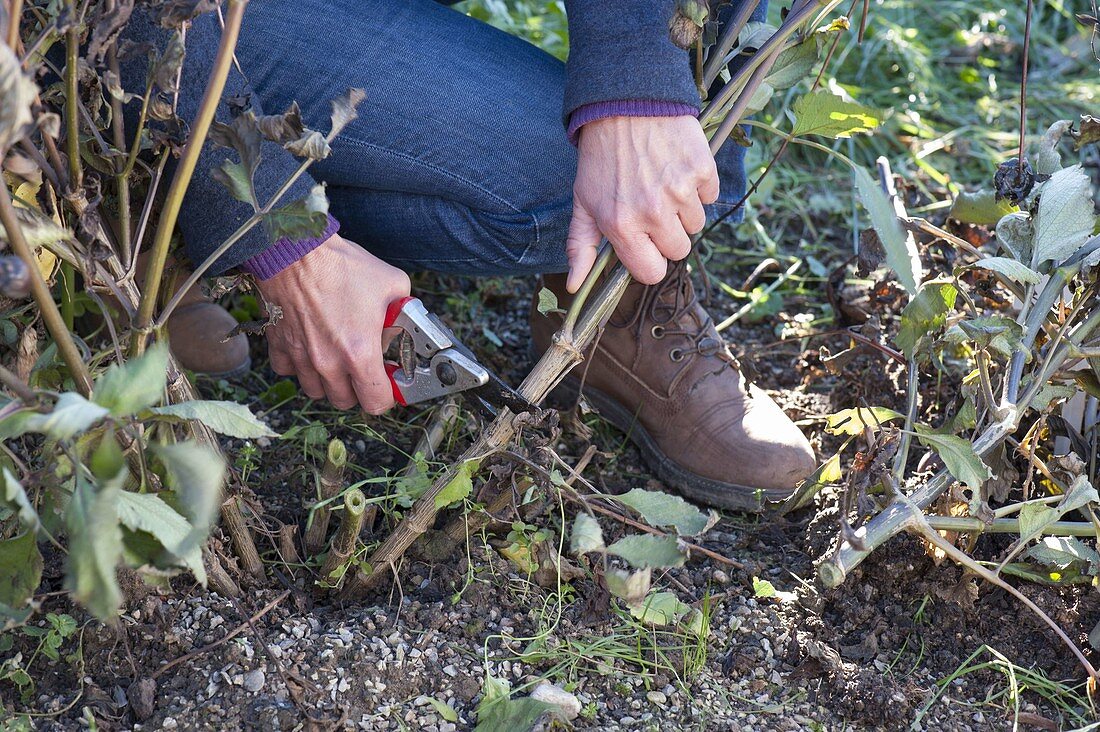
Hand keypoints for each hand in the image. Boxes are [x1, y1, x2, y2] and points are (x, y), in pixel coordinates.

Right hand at [255, 234, 410, 413]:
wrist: (295, 248)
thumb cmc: (343, 265)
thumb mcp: (394, 285)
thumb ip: (402, 315)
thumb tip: (401, 329)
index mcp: (360, 353)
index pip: (376, 403)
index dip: (386, 396)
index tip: (387, 383)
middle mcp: (328, 362)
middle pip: (345, 401)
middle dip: (358, 390)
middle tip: (363, 368)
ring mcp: (301, 356)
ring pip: (316, 391)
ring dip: (329, 381)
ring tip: (337, 357)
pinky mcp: (279, 345)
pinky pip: (288, 371)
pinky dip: (299, 366)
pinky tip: (310, 347)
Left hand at [566, 115, 718, 291]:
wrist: (625, 103)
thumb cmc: (601, 157)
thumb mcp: (583, 202)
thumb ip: (580, 247)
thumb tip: (572, 286)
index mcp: (622, 226)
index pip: (652, 273)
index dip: (650, 260)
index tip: (646, 244)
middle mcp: (653, 213)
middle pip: (678, 251)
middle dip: (667, 234)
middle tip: (652, 206)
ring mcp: (680, 191)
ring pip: (696, 224)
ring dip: (683, 208)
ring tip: (662, 181)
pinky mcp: (702, 170)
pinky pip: (710, 195)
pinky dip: (698, 185)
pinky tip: (677, 166)